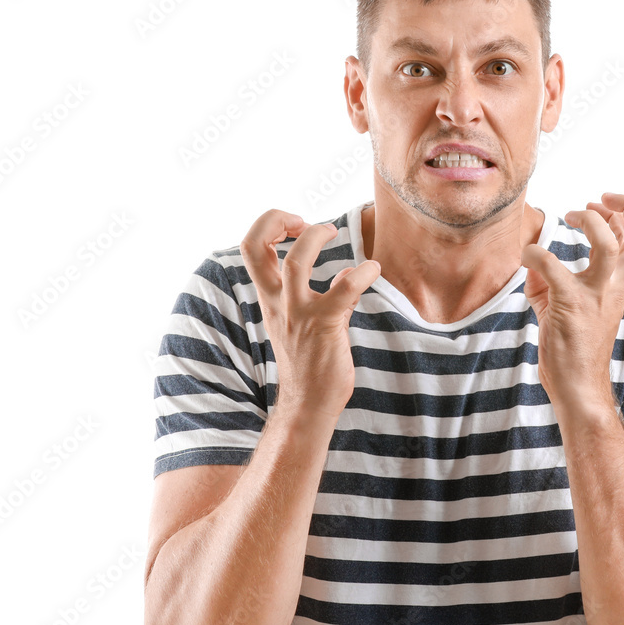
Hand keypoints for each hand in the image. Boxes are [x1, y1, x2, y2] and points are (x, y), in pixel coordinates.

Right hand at [240, 209, 380, 421]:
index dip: (268, 225)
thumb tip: (345, 276)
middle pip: (253, 247)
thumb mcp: (306, 324)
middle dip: (275, 219)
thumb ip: (322, 298)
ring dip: (315, 236)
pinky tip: (373, 270)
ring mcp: (298, 314)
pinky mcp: (324, 325)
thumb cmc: (311, 365)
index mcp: (270, 299)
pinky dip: (362, 272)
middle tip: (304, 222)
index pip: (251, 249)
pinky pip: (344, 289)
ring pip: (295, 262)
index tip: (295, 226)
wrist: (309, 405)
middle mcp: (277, 302)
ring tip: (334, 232)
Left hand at [521, 193, 623, 409]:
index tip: (600, 205)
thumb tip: (532, 261)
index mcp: (618, 284)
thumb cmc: (571, 348)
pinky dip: (535, 253)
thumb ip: (548, 280)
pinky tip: (527, 256)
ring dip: (589, 221)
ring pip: (608, 246)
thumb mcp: (559, 306)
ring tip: (569, 216)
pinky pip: (552, 266)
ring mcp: (595, 295)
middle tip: (597, 200)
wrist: (577, 387)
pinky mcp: (571, 306)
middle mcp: (614, 286)